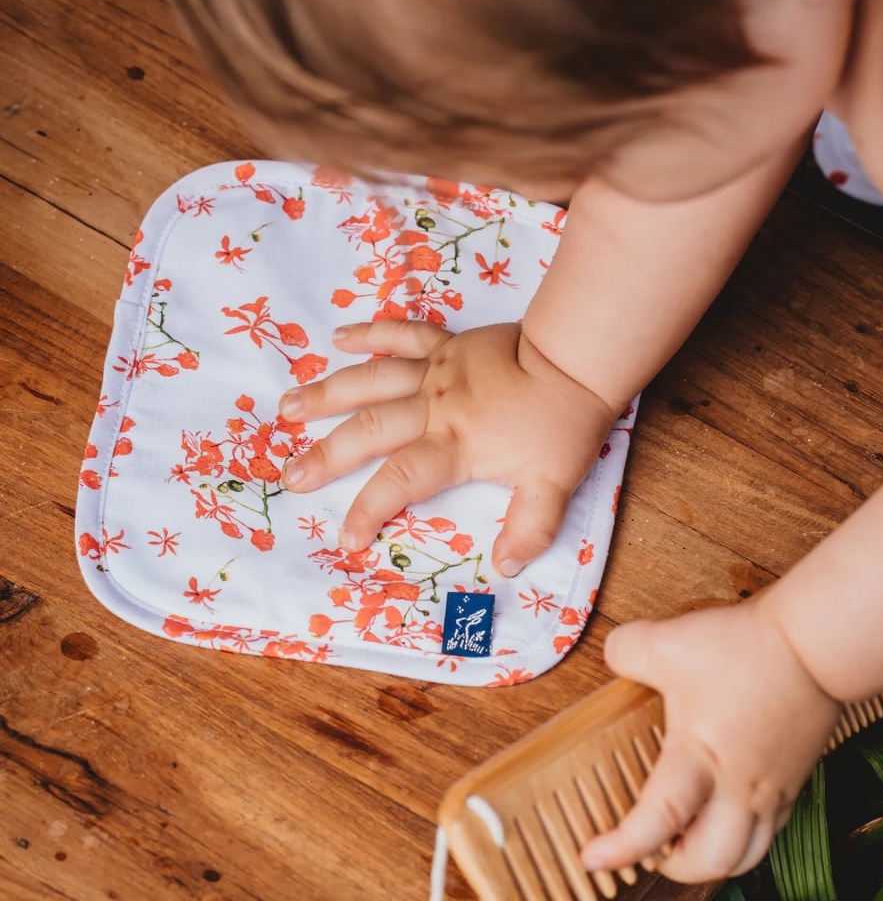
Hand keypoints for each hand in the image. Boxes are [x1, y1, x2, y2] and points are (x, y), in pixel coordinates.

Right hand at [278, 320, 617, 574]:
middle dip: (326, 456)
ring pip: (371, 380)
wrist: (576, 360)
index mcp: (454, 443)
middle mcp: (434, 407)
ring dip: (327, 394)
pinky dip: (370, 334)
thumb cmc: (563, 424)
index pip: (400, 481)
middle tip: (290, 475)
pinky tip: (339, 338)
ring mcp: (436, 371)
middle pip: (369, 431)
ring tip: (287, 408)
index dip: (369, 510)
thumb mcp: (555, 485)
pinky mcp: (446, 344)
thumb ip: (530, 527)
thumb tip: (505, 567)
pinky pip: (401, 335)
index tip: (346, 538)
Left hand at [581, 595, 841, 881]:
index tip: (594, 858)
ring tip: (691, 840)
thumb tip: (612, 657)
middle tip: (653, 853)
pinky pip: (775, 825)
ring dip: (717, 856)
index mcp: (700, 758)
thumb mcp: (668, 643)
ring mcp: (774, 785)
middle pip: (713, 859)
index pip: (657, 820)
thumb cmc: (745, 650)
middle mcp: (740, 786)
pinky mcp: (798, 773)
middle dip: (679, 868)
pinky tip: (734, 808)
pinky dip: (749, 831)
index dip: (623, 846)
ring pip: (750, 852)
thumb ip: (627, 651)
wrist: (814, 644)